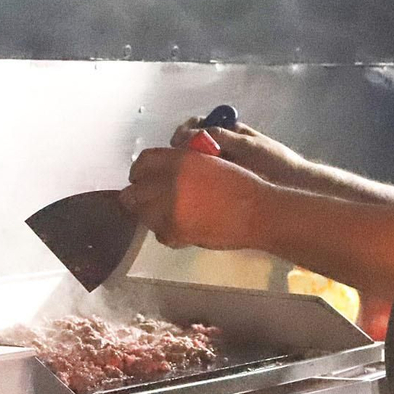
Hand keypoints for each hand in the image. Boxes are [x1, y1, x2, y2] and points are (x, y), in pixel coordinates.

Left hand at [120, 146, 269, 250]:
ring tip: (163, 212)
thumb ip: (180, 164)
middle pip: (135, 191)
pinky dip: (164, 230)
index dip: (138, 170)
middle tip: (147, 198)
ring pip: (143, 214)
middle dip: (137, 194)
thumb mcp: (208, 162)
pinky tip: (176, 226)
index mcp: (180, 160)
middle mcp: (171, 183)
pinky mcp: (178, 232)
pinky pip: (159, 233)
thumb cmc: (240, 184)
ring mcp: (172, 210)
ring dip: (149, 213)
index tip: (140, 177)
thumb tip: (159, 175)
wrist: (258, 212)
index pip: (143, 162)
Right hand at [170, 117, 308, 188]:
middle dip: (181, 151)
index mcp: (228, 132)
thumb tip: (189, 136)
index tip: (178, 142)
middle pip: (192, 145)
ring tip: (181, 178)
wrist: (296, 187)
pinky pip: (203, 180)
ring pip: (196, 164)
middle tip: (176, 162)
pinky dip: (195, 182)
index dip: (185, 131)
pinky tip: (192, 189)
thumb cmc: (274, 162)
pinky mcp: (223, 184)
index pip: (197, 125)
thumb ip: (219, 137)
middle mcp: (222, 147)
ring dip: (186, 168)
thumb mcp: (247, 145)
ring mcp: (222, 167)